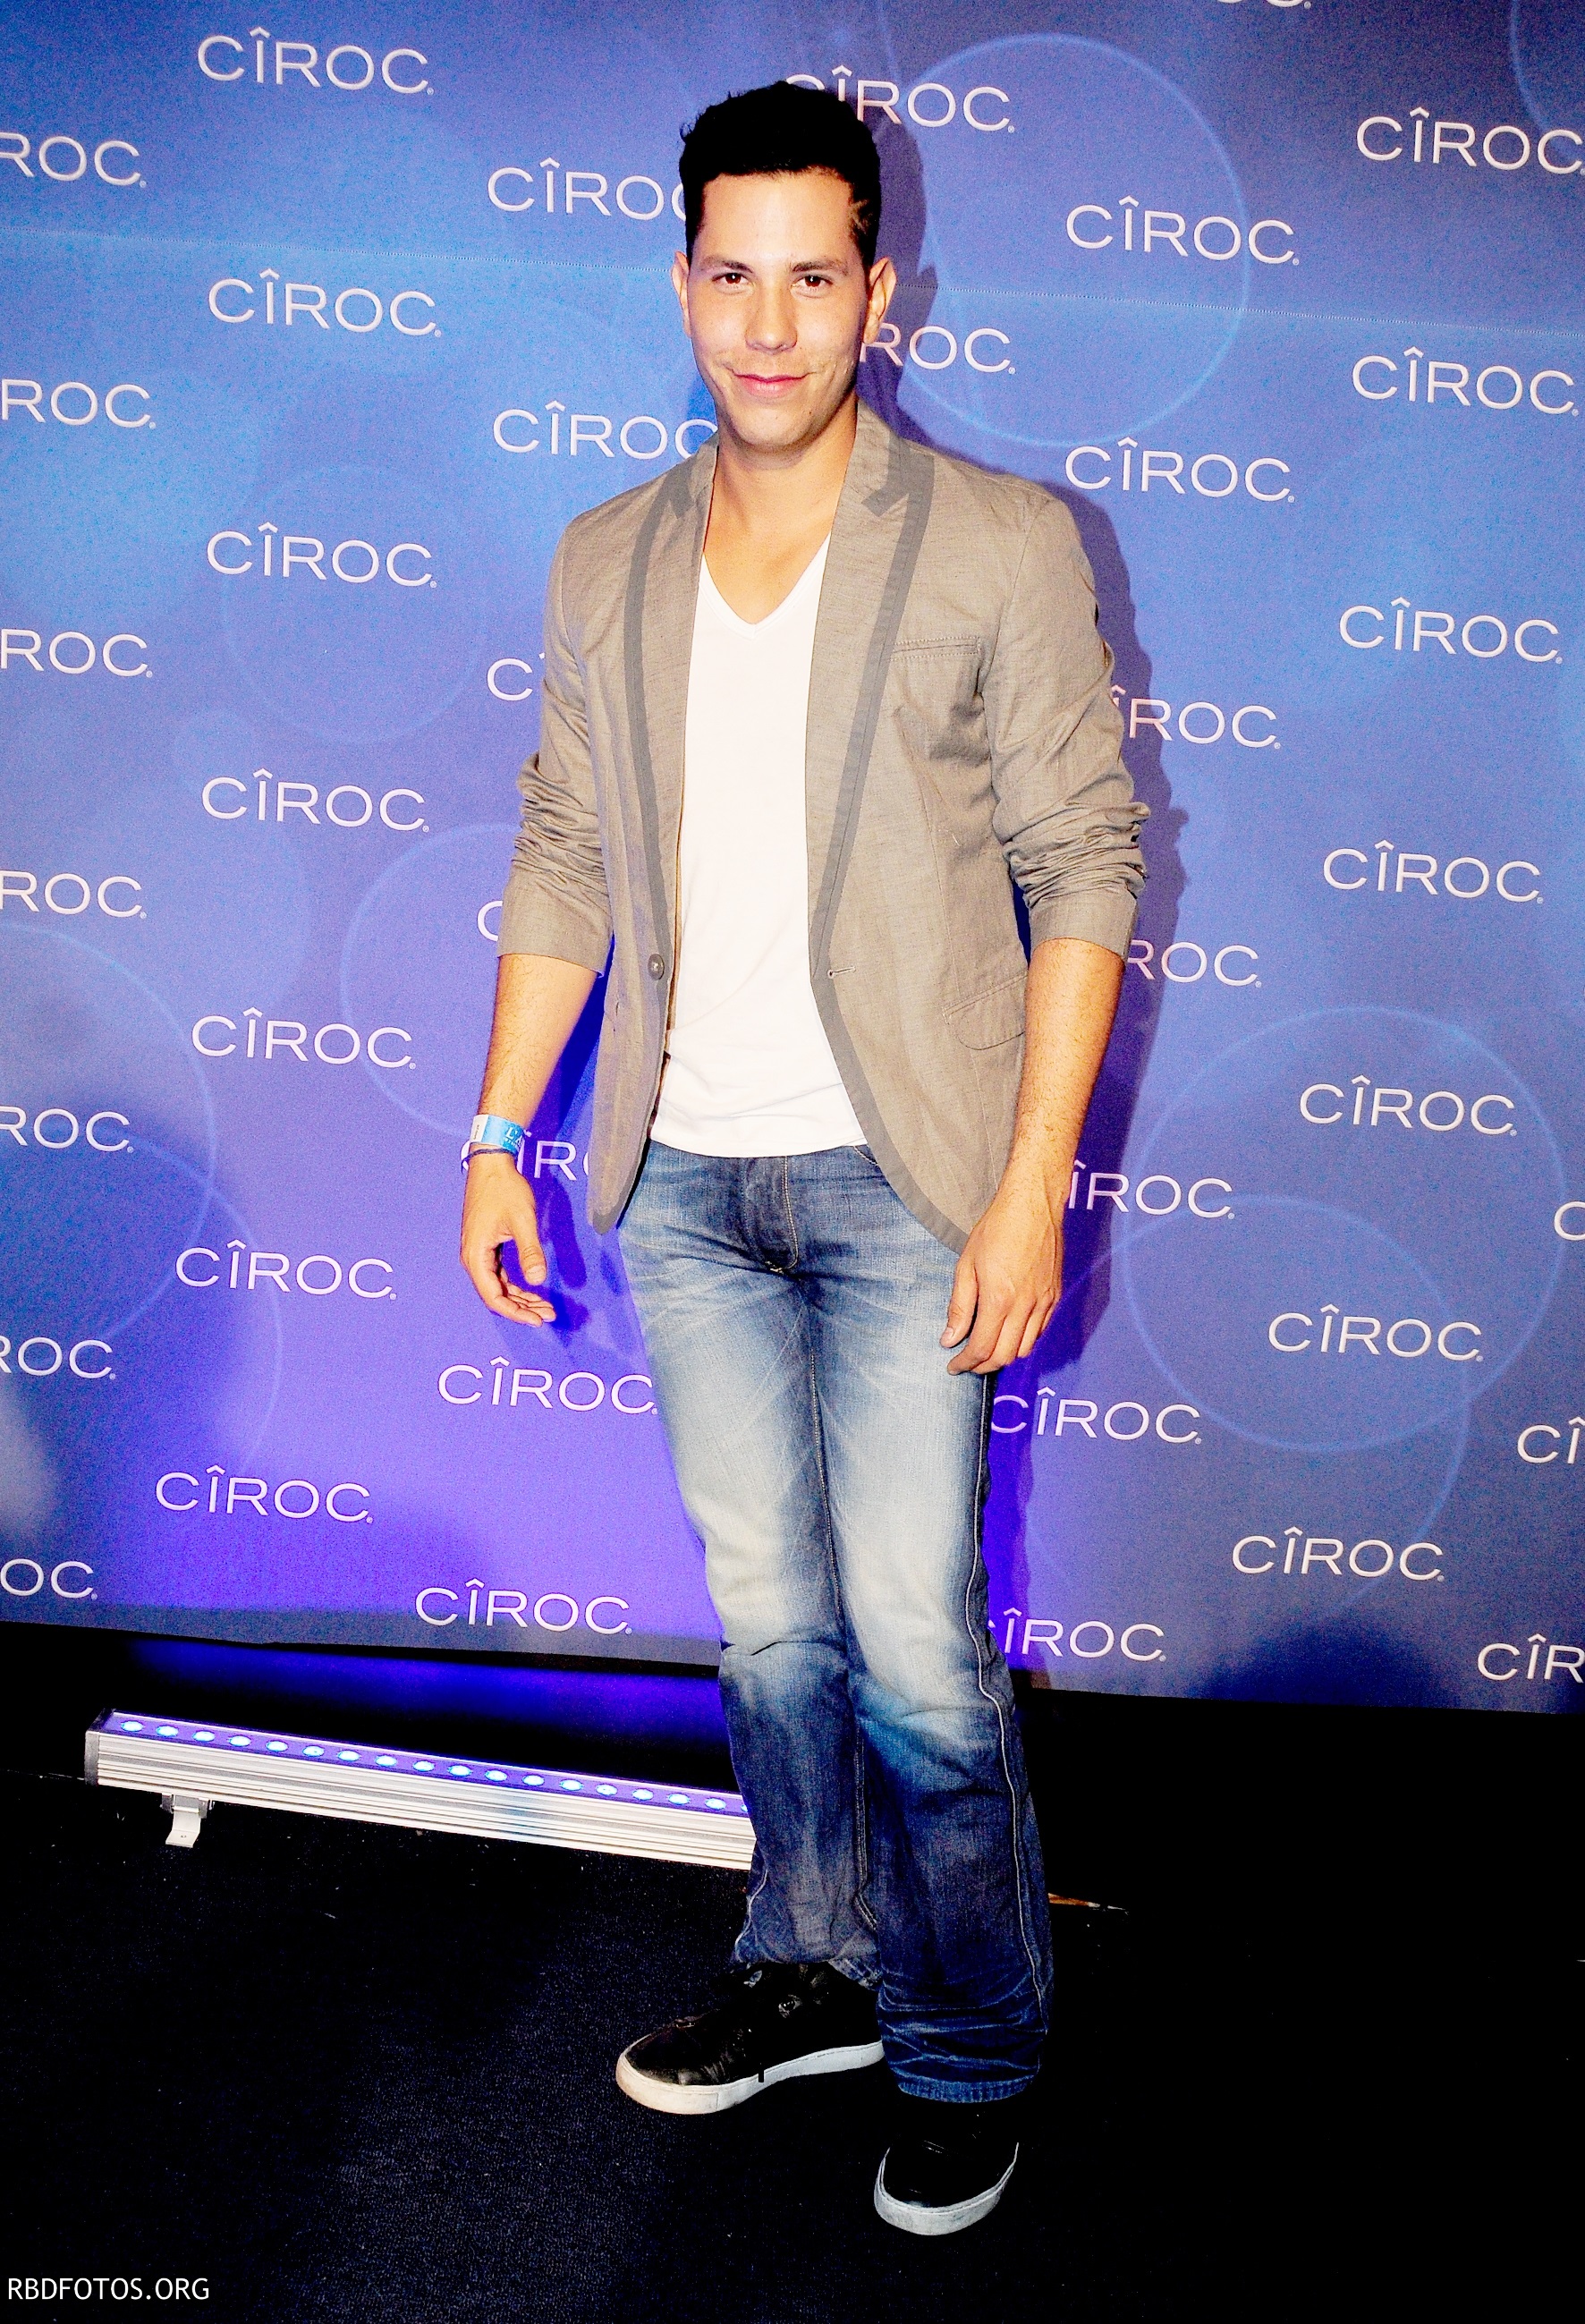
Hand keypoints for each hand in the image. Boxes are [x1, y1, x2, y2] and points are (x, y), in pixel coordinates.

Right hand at [460, 1154, 555, 1323]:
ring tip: (544, 1305)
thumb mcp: (522, 1220)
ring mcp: (478, 1252)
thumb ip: (530, 1251)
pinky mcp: (486, 1246)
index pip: (494, 1297)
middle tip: (548, 1314)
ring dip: (520, 1297)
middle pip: (496, 1295)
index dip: (516, 1312)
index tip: (538, 1319)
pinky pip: (499, 1273)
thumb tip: (537, 1279)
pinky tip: (532, 1289)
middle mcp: (473, 1258)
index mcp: (476, 1256)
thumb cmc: (504, 1189)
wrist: (491, 1165)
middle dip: (522, 1307)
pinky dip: (515, 1284)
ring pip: (498, 1286)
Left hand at [941, 1174, 1062, 1375]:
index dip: (965, 1363)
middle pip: (1006, 1355)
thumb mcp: (966, 1265)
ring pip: (1026, 1348)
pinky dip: (1024, 1341)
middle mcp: (1025, 1306)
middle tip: (968, 1363)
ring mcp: (1044, 1302)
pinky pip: (1041, 1331)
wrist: (1033, 1205)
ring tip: (987, 1351)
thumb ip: (959, 1305)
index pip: (982, 1348)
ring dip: (1005, 1356)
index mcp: (999, 1299)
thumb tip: (949, 1338)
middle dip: (984, 1366)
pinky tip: (1010, 1333)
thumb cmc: (997, 1229)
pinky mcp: (1055, 1295)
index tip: (954, 1366)